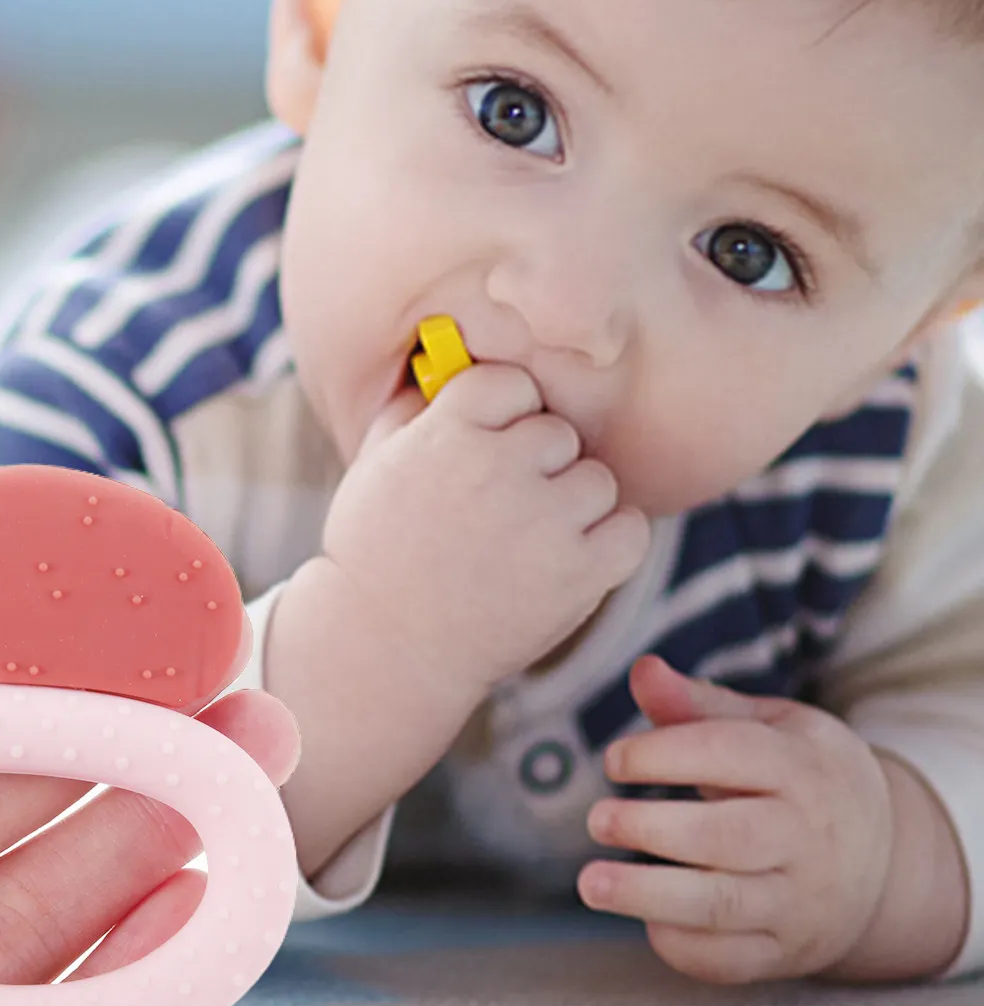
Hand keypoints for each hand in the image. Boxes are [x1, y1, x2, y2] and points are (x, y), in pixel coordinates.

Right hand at [320, 362, 650, 702]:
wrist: (384, 646)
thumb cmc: (375, 549)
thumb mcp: (375, 462)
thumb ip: (415, 404)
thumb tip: (452, 359)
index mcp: (447, 431)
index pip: (511, 384)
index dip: (500, 417)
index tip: (483, 449)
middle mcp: (498, 468)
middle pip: (556, 432)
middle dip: (534, 464)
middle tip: (500, 505)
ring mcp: (543, 522)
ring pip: (596, 479)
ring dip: (571, 505)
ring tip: (528, 538)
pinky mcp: (579, 573)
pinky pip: (630, 529)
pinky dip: (609, 542)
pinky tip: (568, 557)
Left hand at [578, 654, 893, 983]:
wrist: (888, 858)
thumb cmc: (803, 775)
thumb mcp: (771, 726)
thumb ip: (700, 704)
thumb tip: (643, 670)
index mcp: (801, 768)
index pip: (729, 755)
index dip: (663, 754)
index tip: (614, 759)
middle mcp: (805, 838)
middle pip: (726, 837)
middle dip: (652, 829)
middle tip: (596, 820)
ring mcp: (798, 902)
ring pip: (722, 906)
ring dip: (649, 896)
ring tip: (591, 883)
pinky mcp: (785, 951)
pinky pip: (729, 960)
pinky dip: (682, 946)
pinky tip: (645, 918)